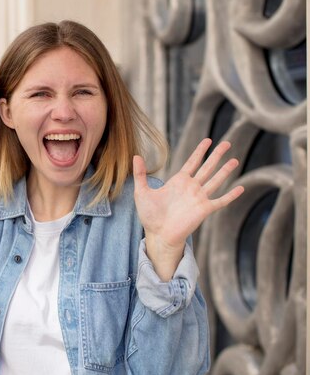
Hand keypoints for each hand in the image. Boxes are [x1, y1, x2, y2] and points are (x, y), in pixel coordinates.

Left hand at [132, 139, 243, 280]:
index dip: (200, 151)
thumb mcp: (141, 192)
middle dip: (217, 155)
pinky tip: (240, 188)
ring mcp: (199, 198)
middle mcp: (191, 187)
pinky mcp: (204, 210)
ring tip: (235, 160)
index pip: (192, 162)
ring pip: (215, 180)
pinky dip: (230, 195)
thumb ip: (140, 174)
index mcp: (178, 181)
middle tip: (227, 142)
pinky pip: (220, 201)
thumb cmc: (149, 215)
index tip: (208, 140)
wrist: (158, 234)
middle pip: (207, 167)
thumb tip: (135, 156)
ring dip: (225, 171)